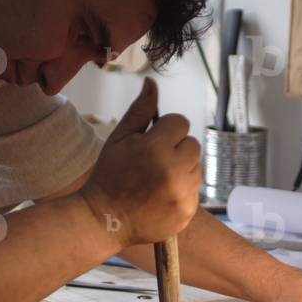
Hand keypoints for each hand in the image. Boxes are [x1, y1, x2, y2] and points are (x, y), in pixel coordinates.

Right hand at [80, 78, 201, 247]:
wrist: (105, 219)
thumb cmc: (110, 174)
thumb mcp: (119, 138)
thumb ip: (141, 110)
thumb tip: (152, 82)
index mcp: (156, 147)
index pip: (180, 123)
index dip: (166, 130)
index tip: (151, 142)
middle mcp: (174, 169)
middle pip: (192, 145)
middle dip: (176, 150)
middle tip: (154, 163)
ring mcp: (182, 193)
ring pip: (196, 168)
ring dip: (182, 170)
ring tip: (157, 181)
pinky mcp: (187, 211)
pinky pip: (194, 191)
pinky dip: (182, 192)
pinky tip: (161, 196)